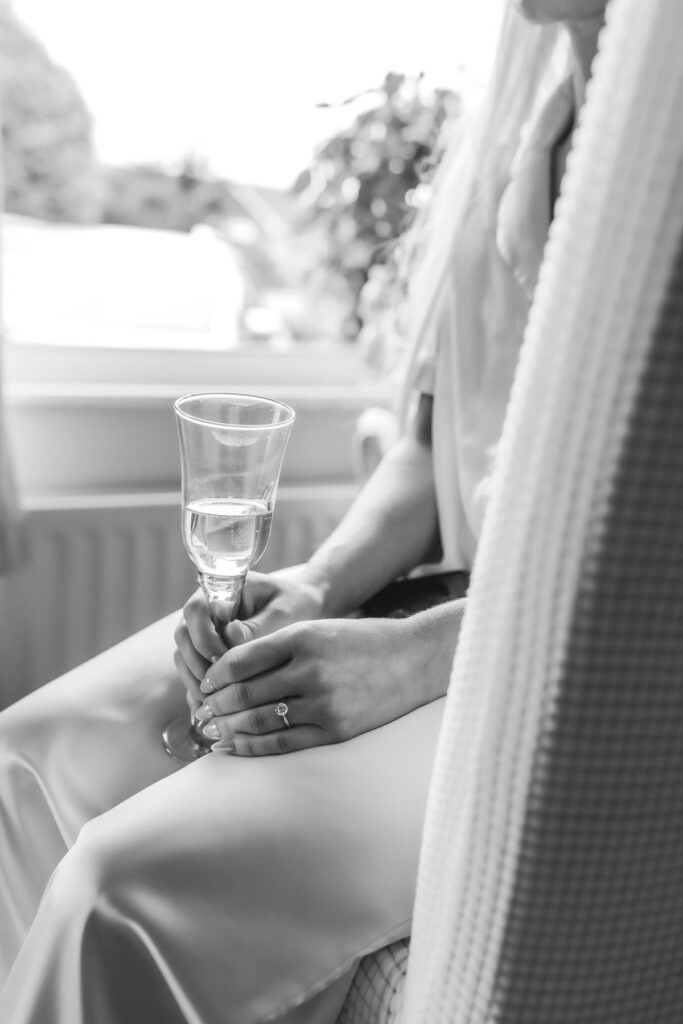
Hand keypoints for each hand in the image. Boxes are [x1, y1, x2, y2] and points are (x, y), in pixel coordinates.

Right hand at [173, 568, 325, 712]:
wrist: (303, 612)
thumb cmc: (295, 606)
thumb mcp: (282, 613)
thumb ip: (257, 626)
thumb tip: (230, 635)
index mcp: (220, 591)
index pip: (196, 611)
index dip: (205, 638)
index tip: (224, 660)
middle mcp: (205, 612)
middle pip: (184, 638)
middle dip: (198, 666)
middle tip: (219, 690)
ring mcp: (202, 634)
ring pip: (185, 659)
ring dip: (197, 683)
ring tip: (217, 705)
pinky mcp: (207, 656)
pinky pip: (194, 674)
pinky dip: (201, 693)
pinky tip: (214, 714)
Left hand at [193, 606, 461, 755]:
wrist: (412, 659)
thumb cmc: (358, 641)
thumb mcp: (316, 629)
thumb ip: (275, 647)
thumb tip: (227, 672)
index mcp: (301, 638)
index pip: (240, 660)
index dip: (215, 675)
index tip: (206, 683)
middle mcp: (310, 670)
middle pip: (244, 694)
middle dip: (216, 706)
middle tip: (202, 712)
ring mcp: (324, 703)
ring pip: (258, 721)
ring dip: (228, 729)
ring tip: (213, 731)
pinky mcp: (335, 730)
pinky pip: (282, 743)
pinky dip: (253, 746)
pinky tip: (237, 745)